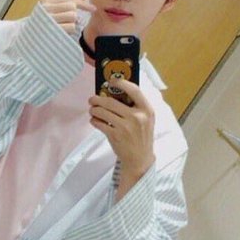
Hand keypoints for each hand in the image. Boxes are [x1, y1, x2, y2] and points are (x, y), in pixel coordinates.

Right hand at [40, 0, 95, 33]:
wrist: (29, 43)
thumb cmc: (46, 25)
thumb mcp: (57, 10)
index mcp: (45, 2)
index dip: (83, 4)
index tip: (93, 8)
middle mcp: (45, 9)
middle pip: (72, 7)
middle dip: (74, 15)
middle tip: (66, 23)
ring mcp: (48, 20)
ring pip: (73, 17)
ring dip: (72, 24)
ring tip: (63, 28)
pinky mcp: (53, 31)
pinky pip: (71, 27)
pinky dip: (70, 31)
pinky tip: (63, 34)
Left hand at [89, 79, 154, 197]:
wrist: (140, 159)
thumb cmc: (142, 137)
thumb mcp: (147, 119)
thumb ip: (137, 106)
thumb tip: (118, 92)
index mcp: (147, 110)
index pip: (134, 90)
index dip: (121, 83)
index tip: (111, 81)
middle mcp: (137, 117)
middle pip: (111, 101)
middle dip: (98, 99)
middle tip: (92, 99)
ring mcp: (126, 127)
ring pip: (103, 112)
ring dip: (94, 110)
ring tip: (92, 110)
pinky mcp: (116, 136)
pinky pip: (100, 124)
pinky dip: (94, 121)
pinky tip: (94, 120)